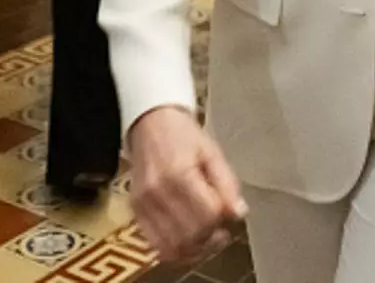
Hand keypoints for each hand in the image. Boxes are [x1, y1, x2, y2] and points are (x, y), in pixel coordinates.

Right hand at [128, 106, 247, 263]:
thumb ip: (227, 184)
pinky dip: (176, 250)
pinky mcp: (136, 212)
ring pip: (173, 247)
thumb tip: (238, 213)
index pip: (207, 214)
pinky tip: (189, 240)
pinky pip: (156, 245)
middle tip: (222, 231)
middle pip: (191, 235)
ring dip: (195, 249)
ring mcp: (143, 205)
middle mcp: (157, 192)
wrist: (151, 123)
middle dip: (212, 239)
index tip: (231, 215)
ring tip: (207, 238)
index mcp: (179, 174)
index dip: (224, 221)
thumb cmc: (183, 136)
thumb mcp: (212, 152)